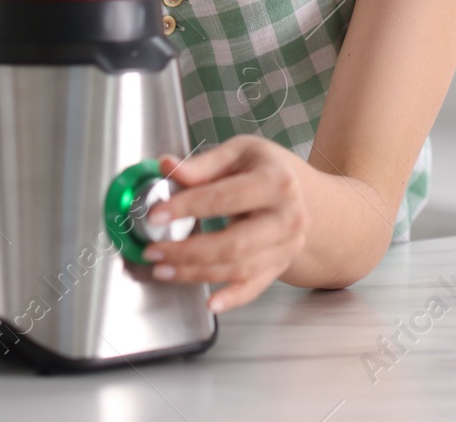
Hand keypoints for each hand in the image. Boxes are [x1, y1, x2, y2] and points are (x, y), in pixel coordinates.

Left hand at [142, 135, 310, 314]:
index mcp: (276, 181)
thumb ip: (203, 165)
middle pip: (234, 243)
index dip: (187, 207)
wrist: (302, 192)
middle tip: (154, 250)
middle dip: (188, 251)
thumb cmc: (267, 169)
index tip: (156, 214)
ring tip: (163, 269)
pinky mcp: (281, 264)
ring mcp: (287, 245)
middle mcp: (288, 217)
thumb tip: (167, 167)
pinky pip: (255, 287)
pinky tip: (210, 302)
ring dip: (196, 273)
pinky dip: (232, 298)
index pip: (224, 197)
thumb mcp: (240, 153)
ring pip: (239, 268)